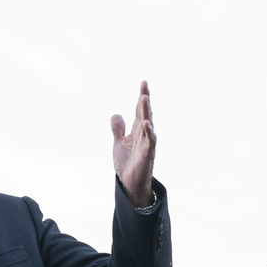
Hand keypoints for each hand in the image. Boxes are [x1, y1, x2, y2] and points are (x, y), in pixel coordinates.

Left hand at [111, 80, 156, 207]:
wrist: (129, 183)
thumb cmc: (127, 164)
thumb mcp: (118, 143)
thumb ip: (118, 129)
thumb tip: (117, 114)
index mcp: (137, 131)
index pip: (140, 111)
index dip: (141, 97)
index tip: (143, 83)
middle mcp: (144, 135)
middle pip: (145, 114)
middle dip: (145, 100)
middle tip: (144, 86)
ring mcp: (147, 144)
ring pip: (148, 125)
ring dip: (147, 112)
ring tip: (144, 99)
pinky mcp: (147, 155)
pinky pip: (150, 142)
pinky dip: (149, 133)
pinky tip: (147, 123)